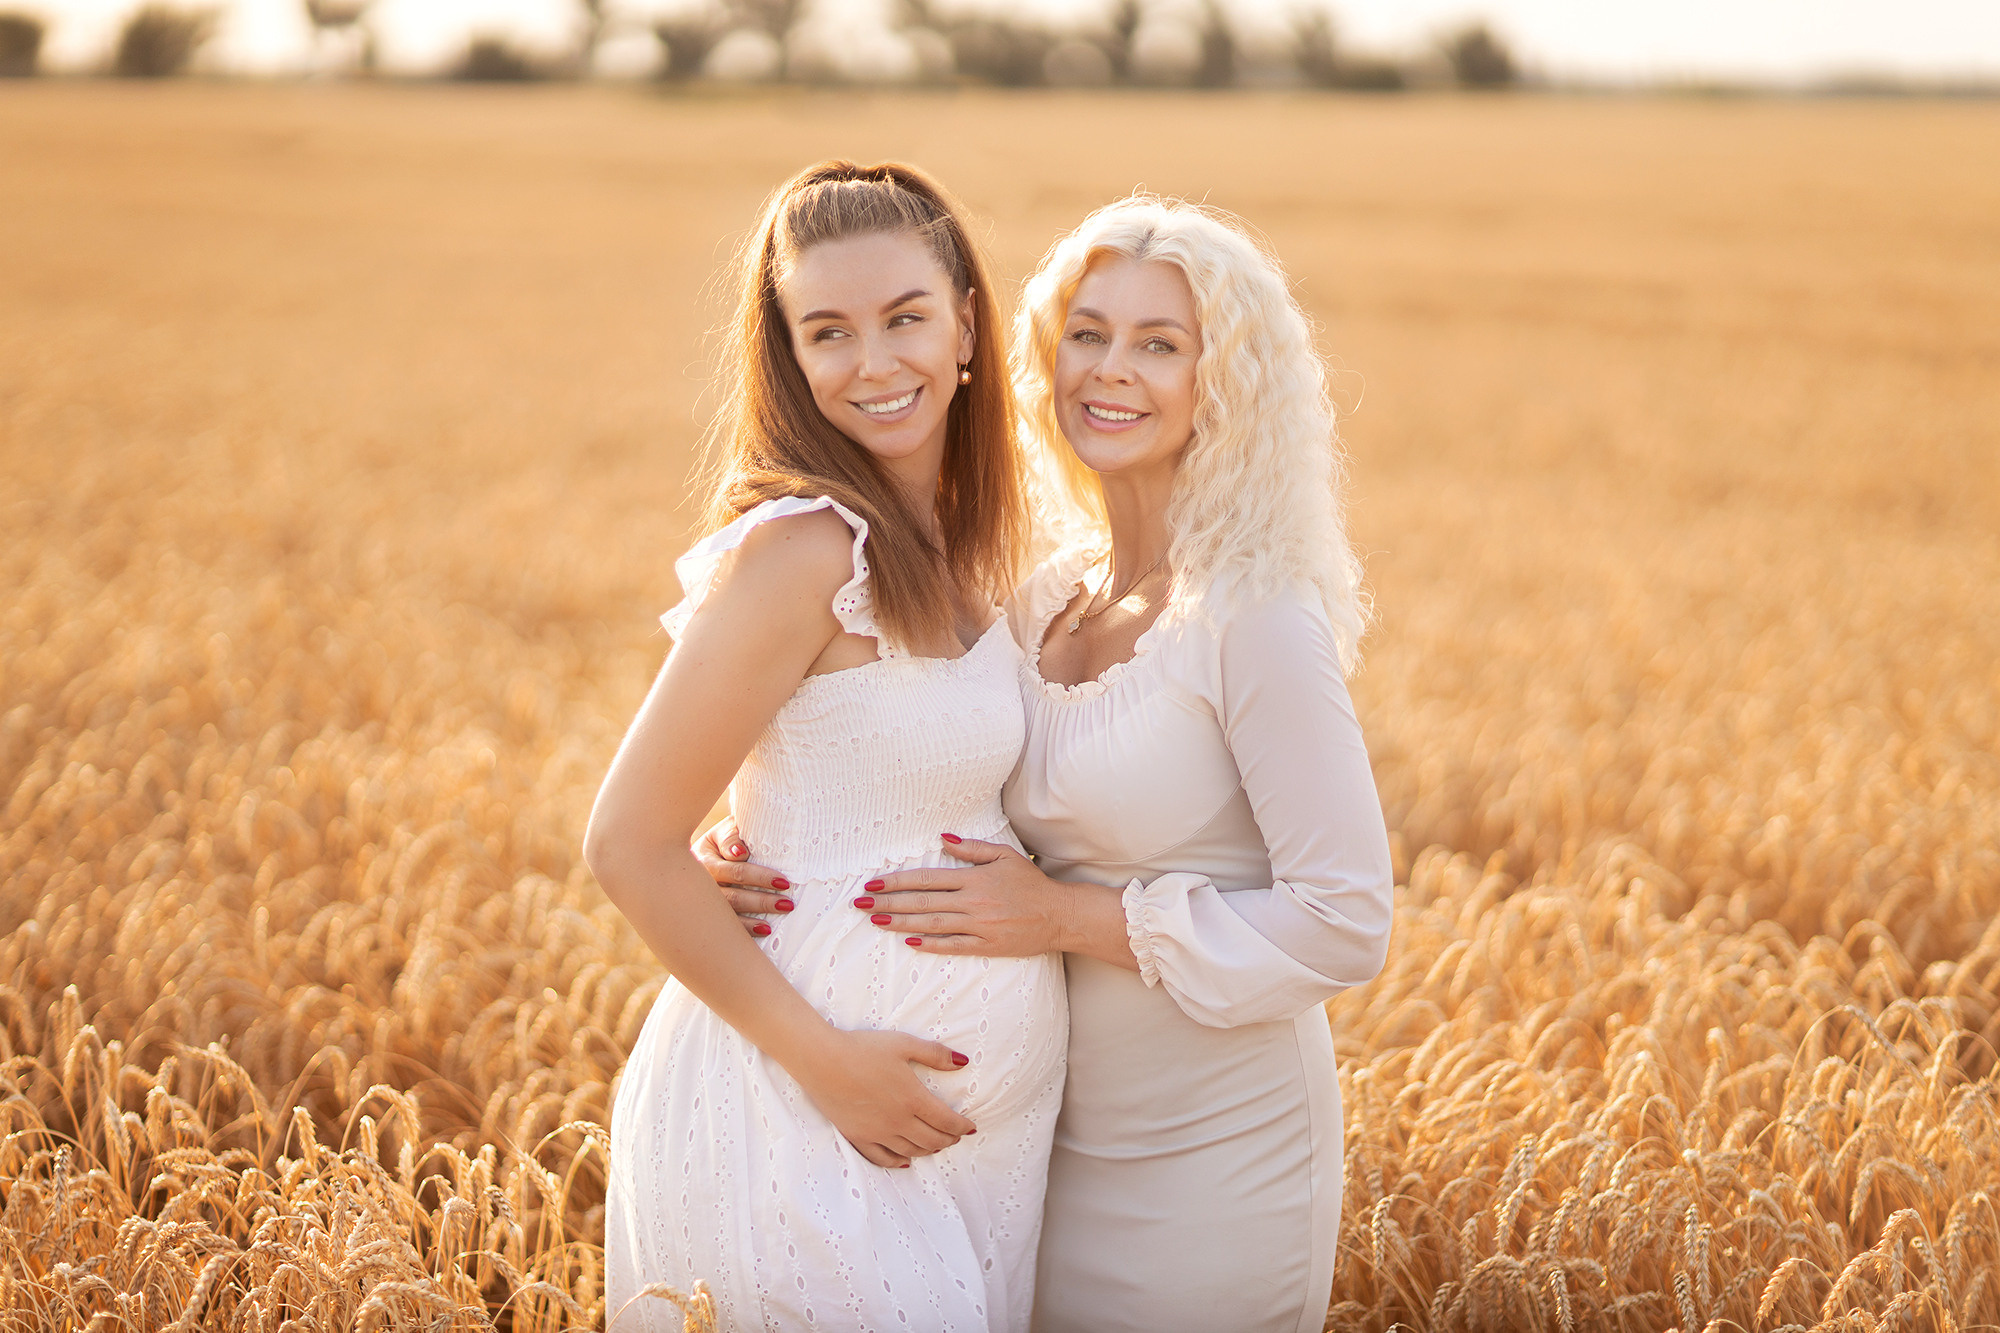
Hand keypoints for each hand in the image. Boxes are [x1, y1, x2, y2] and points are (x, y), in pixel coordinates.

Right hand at [694, 815, 791, 936]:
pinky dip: (747, 929)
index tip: (783, 882)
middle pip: (732, 895)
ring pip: (730, 912)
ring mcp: (703, 902)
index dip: (757, 876)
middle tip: (788, 902)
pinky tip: (765, 930)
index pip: (733, 869)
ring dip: (756, 914)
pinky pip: (726, 926)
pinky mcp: (709, 914)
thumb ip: (732, 835)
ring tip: (782, 910)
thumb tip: (740, 852)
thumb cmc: (723, 839)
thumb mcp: (724, 829)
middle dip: (762, 899)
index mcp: (703, 859)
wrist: (697, 854)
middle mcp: (700, 884)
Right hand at [789, 1027, 976, 1168]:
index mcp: (913, 1098)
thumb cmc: (863, 1048)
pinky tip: (905, 1161)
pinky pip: (882, 1158)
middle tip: (956, 1136)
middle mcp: (898, 1121)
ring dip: (928, 1150)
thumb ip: (935, 1054)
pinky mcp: (857, 1137)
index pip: (946, 1121)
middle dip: (949, 1140)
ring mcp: (877, 1132)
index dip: (962, 1126)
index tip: (970, 1127)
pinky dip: (898, 1162)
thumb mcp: (903, 1044)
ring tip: (936, 1145)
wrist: (822, 1061)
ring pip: (911, 1151)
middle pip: (932, 1140)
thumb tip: (963, 1062)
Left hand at [859, 836, 1076, 956]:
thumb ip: (971, 848)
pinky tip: (909, 941)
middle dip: (888, 902)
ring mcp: (979, 926)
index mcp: (974, 879)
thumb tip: (942, 837)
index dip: (897, 881)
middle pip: (922, 902)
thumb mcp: (1004, 856)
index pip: (927, 879)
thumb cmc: (1030, 884)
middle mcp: (973, 902)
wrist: (1059, 915)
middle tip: (861, 903)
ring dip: (900, 922)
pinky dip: (930, 944)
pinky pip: (953, 946)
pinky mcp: (987, 945)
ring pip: (932, 924)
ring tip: (875, 920)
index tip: (873, 882)